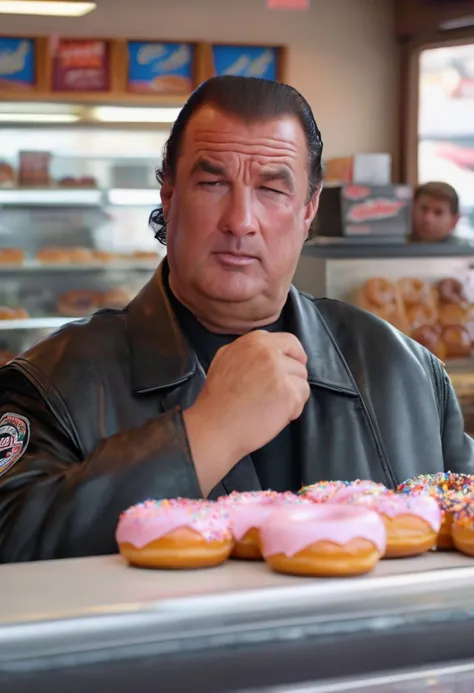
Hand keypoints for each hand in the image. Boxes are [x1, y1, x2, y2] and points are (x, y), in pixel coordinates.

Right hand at [183, 331, 309, 495]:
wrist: (215, 425)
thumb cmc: (217, 398)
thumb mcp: (225, 358)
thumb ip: (249, 350)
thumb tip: (269, 350)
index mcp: (254, 341)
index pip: (289, 341)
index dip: (292, 356)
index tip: (290, 367)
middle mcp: (268, 352)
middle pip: (298, 362)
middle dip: (292, 377)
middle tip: (279, 392)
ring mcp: (279, 373)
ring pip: (302, 381)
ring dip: (292, 395)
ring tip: (272, 407)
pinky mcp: (288, 394)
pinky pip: (302, 398)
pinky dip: (293, 409)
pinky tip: (274, 415)